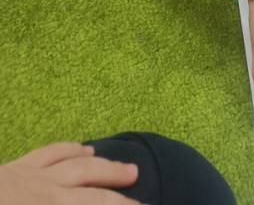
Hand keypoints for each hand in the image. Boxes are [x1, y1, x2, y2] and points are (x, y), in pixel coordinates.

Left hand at [0, 143, 139, 203]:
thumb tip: (75, 203)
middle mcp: (49, 195)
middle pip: (94, 195)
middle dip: (120, 199)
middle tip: (143, 202)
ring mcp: (33, 176)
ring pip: (79, 167)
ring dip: (106, 168)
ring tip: (129, 170)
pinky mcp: (17, 166)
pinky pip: (51, 152)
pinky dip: (71, 149)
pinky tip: (84, 148)